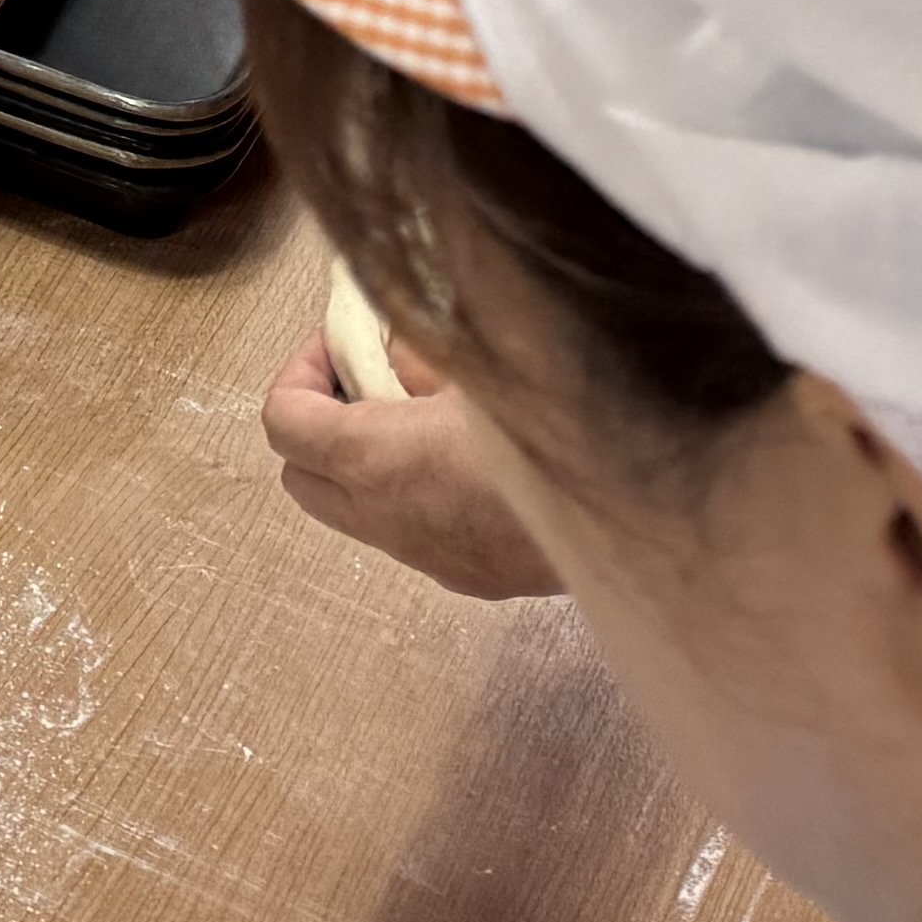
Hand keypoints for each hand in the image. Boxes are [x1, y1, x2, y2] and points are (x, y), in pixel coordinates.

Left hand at [256, 332, 560, 600]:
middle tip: (369, 379)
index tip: (342, 343)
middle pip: (300, 476)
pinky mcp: (469, 578)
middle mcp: (388, 521)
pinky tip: (471, 459)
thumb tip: (395, 347)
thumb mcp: (481, 360)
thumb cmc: (556, 427)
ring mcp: (428, 559)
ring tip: (427, 415)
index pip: (282, 420)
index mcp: (376, 460)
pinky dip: (411, 493)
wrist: (640, 515)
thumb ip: (423, 345)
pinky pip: (408, 533)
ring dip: (365, 462)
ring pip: (353, 513)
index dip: (299, 370)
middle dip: (318, 422)